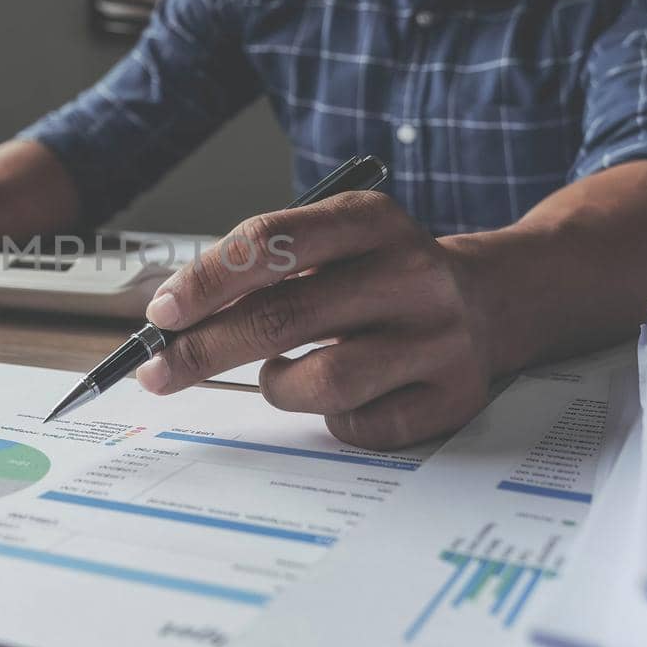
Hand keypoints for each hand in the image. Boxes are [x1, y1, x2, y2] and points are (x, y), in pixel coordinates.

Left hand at [134, 192, 496, 449]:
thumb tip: (172, 321)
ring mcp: (439, 337)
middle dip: (205, 349)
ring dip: (277, 386)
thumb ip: (260, 270)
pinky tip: (340, 398)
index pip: (273, 242)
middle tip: (159, 371)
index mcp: (371, 220)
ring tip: (278, 375)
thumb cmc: (377, 274)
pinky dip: (332, 419)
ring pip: (323, 381)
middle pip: (284, 316)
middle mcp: (411, 273)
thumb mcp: (331, 243)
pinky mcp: (454, 395)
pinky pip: (362, 425)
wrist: (487, 300)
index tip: (162, 313)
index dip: (208, 280)